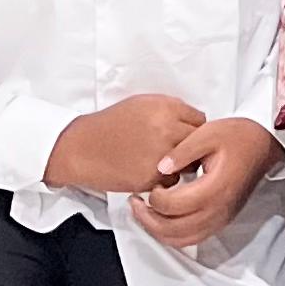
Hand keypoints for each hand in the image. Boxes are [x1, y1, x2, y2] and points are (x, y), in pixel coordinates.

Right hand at [45, 92, 205, 195]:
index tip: (186, 134)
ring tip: (161, 160)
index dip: (194, 129)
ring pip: (189, 164)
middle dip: (191, 147)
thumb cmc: (111, 124)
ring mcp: (160, 155)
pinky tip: (148, 170)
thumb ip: (172, 110)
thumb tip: (196, 122)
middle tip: (177, 150)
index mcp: (165, 108)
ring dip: (181, 165)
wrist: (83, 148)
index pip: (201, 120)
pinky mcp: (151, 177)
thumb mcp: (142, 104)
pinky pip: (172, 181)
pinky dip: (165, 179)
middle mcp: (166, 129)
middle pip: (198, 143)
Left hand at [134, 117, 280, 246]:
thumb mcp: (208, 132)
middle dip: (148, 219)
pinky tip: (161, 220)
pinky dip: (172, 235)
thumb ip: (182, 151)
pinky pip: (191, 239)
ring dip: (157, 231)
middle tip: (134, 202)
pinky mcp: (220, 221)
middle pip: (174, 230)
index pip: (174, 206)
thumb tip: (160, 168)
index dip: (156, 198)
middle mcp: (218, 210)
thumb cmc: (236, 136)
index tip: (152, 182)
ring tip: (143, 213)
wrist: (263, 145)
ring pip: (181, 240)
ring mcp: (220, 219)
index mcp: (214, 188)